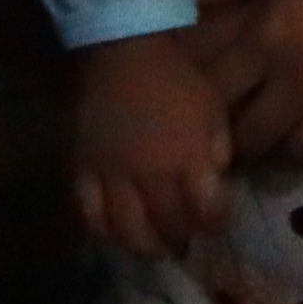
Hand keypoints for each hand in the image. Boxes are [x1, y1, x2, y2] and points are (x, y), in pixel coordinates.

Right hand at [72, 33, 234, 256]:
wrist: (125, 54)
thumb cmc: (178, 79)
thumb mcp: (214, 111)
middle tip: (187, 243)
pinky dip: (101, 229)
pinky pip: (88, 210)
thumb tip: (216, 181)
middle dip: (182, 238)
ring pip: (125, 227)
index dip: (216, 223)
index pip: (206, 210)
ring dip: (143, 246)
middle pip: (167, 224)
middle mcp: (150, 174)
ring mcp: (112, 174)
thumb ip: (218, 149)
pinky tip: (113, 233)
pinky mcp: (83, 168)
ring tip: (155, 249)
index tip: (219, 225)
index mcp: (188, 158)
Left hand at [194, 0, 302, 168]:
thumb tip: (188, 1)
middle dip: (243, 134)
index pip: (215, 93)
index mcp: (269, 39)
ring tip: (295, 128)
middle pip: (253, 136)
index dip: (205, 103)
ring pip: (302, 152)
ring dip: (293, 142)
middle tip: (248, 124)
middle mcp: (302, 81)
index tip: (210, 102)